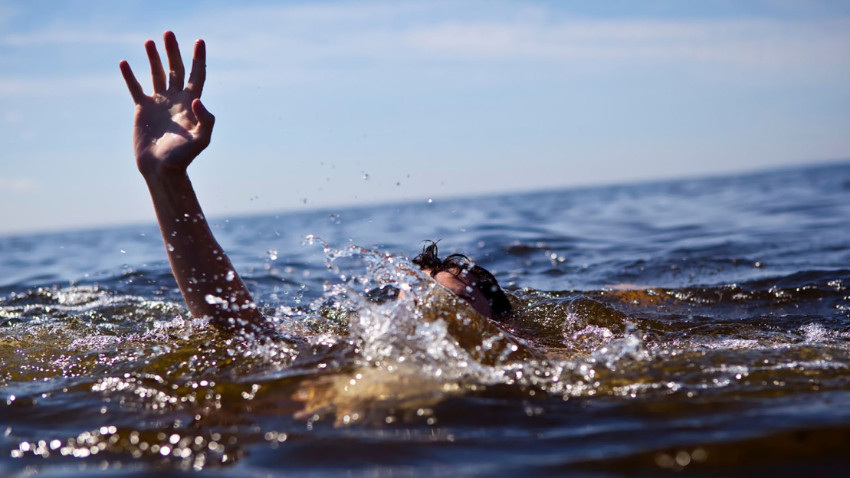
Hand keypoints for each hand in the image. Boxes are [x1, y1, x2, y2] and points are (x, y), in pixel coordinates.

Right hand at [119, 31, 213, 176]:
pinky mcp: (142, 109)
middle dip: (173, 51)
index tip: (199, 41)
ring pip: (156, 74)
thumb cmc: (183, 157)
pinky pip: (135, 88)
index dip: (198, 58)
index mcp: (191, 104)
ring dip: (154, 58)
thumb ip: (205, 120)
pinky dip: (130, 76)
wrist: (161, 168)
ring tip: (150, 41)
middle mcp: (176, 100)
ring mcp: (159, 103)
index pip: (197, 75)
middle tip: (168, 33)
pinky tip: (125, 63)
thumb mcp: (201, 140)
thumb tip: (198, 100)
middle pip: (176, 69)